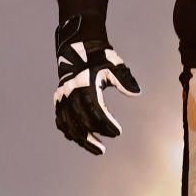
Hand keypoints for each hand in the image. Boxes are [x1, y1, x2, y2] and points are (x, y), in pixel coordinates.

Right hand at [53, 15, 140, 154]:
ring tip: (95, 148)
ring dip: (80, 139)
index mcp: (85, 85)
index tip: (117, 133)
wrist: (77, 47)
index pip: (96, 111)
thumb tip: (137, 93)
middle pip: (80, 122)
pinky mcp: (58, 99)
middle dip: (93, 137)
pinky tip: (79, 139)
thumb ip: (125, 80)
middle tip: (103, 149)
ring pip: (68, 125)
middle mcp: (71, 93)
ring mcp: (62, 97)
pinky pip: (60, 120)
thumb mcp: (114, 65)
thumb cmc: (99, 57)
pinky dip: (68, 131)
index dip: (106, 124)